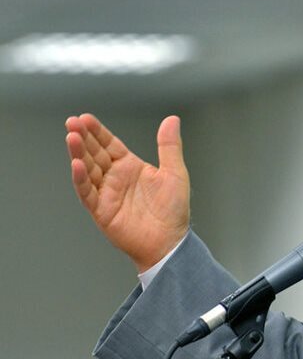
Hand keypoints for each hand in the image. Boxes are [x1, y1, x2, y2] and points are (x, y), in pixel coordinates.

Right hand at [65, 113, 190, 271]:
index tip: (85, 118)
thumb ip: (169, 146)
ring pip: (87, 170)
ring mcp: (106, 193)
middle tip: (72, 122)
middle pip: (95, 153)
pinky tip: (76, 164)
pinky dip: (80, 179)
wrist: (170, 240)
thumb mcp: (174, 172)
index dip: (97, 131)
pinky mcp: (101, 210)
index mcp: (131, 166)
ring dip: (78, 154)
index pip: (109, 144)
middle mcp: (115, 178)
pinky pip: (87, 192)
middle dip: (83, 138)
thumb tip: (172, 119)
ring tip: (72, 137)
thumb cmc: (174, 209)